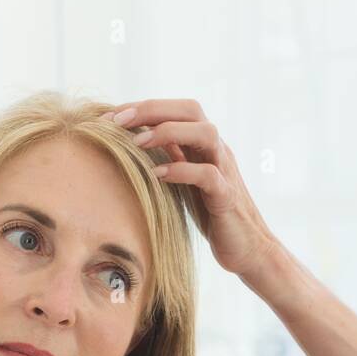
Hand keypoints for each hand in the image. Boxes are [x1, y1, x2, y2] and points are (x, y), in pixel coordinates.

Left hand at [101, 99, 280, 277]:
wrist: (247, 248)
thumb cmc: (211, 216)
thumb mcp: (184, 183)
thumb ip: (168, 161)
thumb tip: (129, 147)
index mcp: (204, 145)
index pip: (175, 110)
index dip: (142, 107)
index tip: (109, 115)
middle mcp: (217, 150)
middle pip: (191, 110)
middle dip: (152, 109)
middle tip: (118, 120)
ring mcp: (225, 171)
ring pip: (205, 133)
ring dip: (169, 132)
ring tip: (137, 143)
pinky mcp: (227, 197)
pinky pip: (209, 174)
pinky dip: (182, 171)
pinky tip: (157, 176)